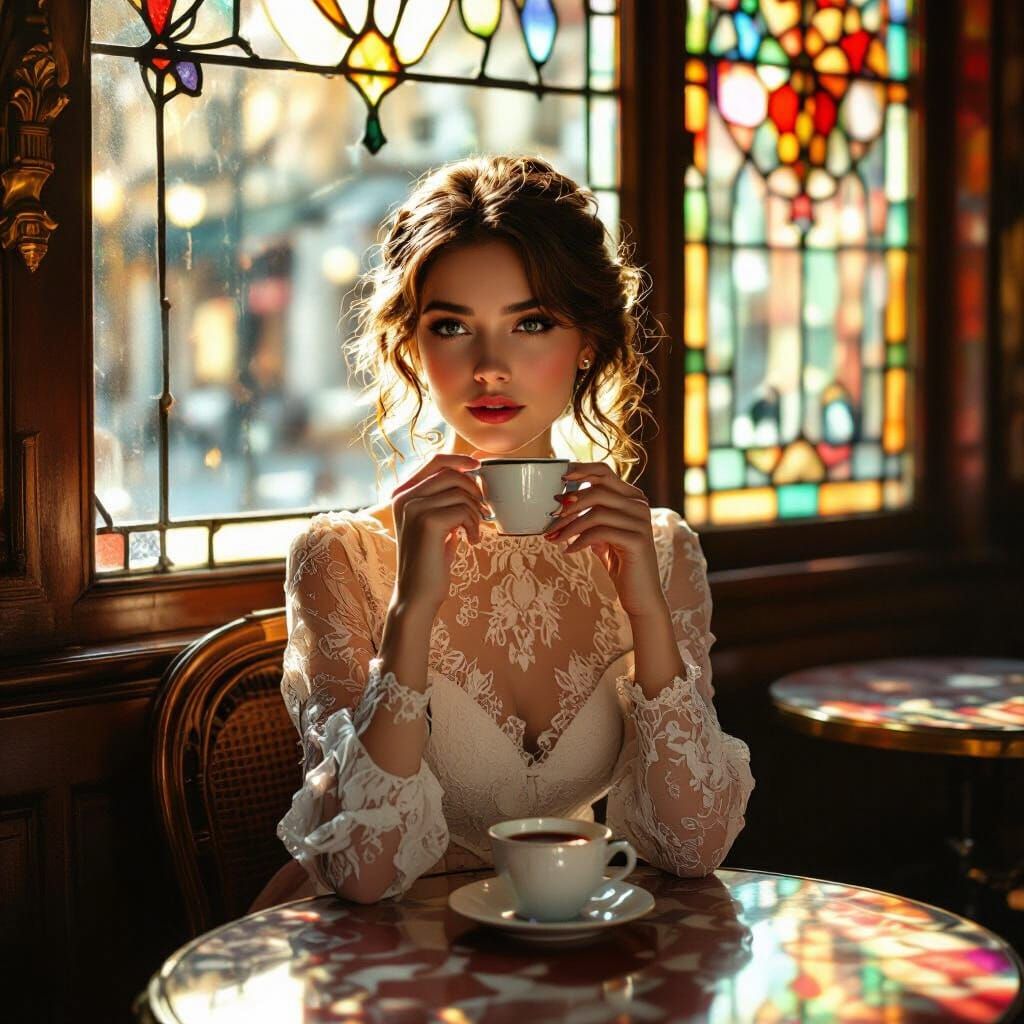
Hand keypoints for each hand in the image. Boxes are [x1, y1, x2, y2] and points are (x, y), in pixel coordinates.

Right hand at [390, 453, 486, 613]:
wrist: (416, 596)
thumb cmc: (430, 562)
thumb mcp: (435, 524)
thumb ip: (445, 500)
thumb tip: (471, 474)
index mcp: (402, 494)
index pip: (435, 461)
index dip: (461, 459)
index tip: (480, 466)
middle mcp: (404, 497)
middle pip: (452, 473)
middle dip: (474, 491)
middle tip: (482, 513)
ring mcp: (414, 507)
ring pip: (461, 493)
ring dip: (476, 513)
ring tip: (473, 532)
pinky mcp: (427, 521)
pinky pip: (464, 510)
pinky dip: (474, 525)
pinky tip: (470, 542)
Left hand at [543, 461, 665, 620]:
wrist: (641, 595)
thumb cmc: (619, 562)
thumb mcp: (602, 535)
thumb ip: (589, 516)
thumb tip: (560, 502)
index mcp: (632, 498)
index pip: (604, 472)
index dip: (580, 470)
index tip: (558, 478)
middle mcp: (639, 505)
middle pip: (597, 491)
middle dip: (569, 504)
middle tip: (551, 518)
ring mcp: (640, 521)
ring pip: (596, 512)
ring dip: (569, 526)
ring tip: (554, 538)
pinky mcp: (637, 540)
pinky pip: (600, 532)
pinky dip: (579, 540)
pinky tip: (569, 550)